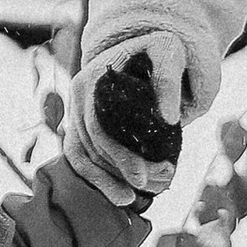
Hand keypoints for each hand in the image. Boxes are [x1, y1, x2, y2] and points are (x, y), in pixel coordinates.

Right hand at [66, 36, 190, 204]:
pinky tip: (119, 195)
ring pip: (82, 156)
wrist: (143, 47)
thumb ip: (168, 79)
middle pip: (91, 145)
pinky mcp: (80, 126)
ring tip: (133, 199)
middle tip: (148, 186)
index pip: (99, 126)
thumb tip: (170, 118)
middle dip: (118, 171)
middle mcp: (77, 97)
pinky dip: (97, 178)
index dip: (118, 155)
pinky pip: (80, 157)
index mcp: (92, 80)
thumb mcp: (168, 52)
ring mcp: (75, 113)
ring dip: (106, 180)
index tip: (143, 176)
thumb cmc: (157, 50)